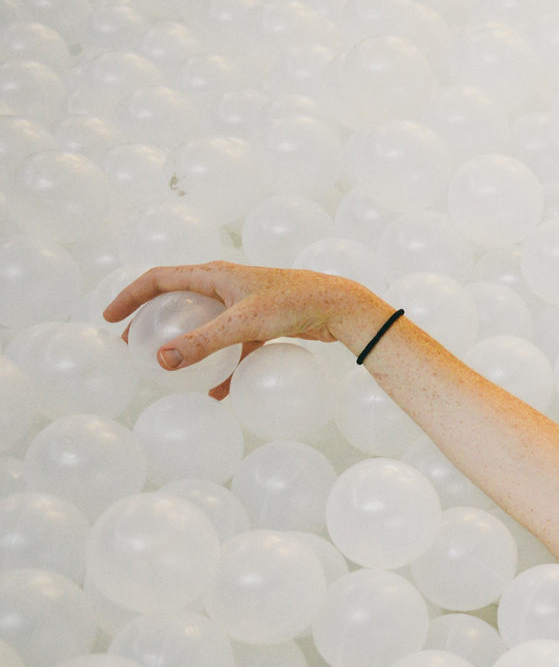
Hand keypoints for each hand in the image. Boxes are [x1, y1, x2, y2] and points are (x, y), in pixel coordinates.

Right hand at [101, 262, 387, 399]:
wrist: (340, 307)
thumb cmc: (293, 305)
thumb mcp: (243, 324)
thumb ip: (203, 343)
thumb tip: (163, 362)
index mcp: (213, 274)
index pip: (158, 279)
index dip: (131, 296)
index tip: (111, 319)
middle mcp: (225, 284)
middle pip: (177, 301)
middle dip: (153, 323)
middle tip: (134, 348)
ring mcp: (244, 303)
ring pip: (204, 324)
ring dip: (187, 346)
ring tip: (170, 371)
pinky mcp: (262, 322)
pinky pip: (233, 344)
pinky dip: (223, 364)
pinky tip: (218, 392)